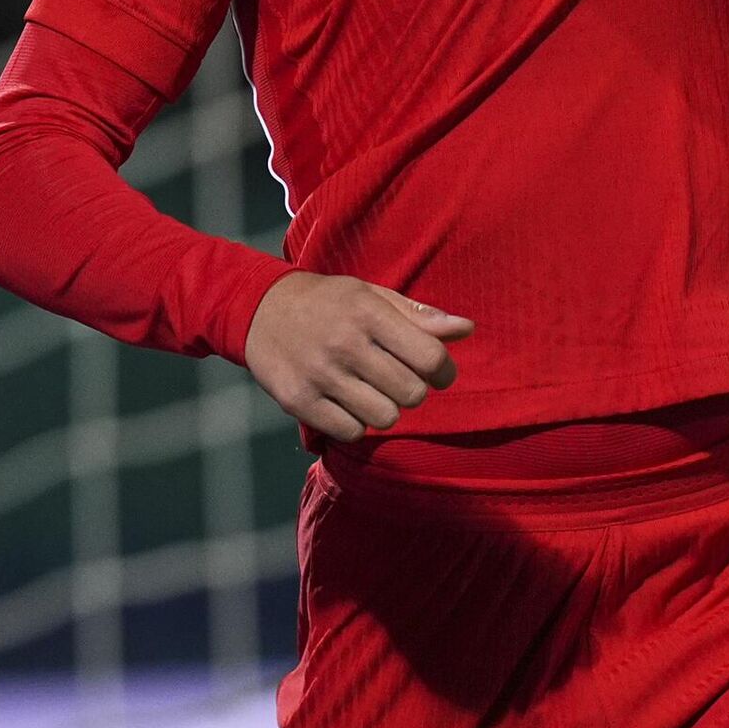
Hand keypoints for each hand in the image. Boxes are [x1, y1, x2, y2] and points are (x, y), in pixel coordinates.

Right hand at [243, 271, 473, 442]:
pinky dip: (357, 423)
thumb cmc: (329, 302)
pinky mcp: (299, 402)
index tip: (440, 373)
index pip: (430, 356)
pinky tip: (348, 402)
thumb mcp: (372, 295)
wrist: (260, 309)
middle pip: (411, 393)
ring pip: (385, 418)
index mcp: (368, 312)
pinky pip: (351, 432)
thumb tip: (467, 329)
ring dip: (387, 409)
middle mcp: (345, 343)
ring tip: (374, 391)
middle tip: (401, 380)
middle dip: (414, 390)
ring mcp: (320, 375)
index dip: (444, 371)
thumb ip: (419, 316)